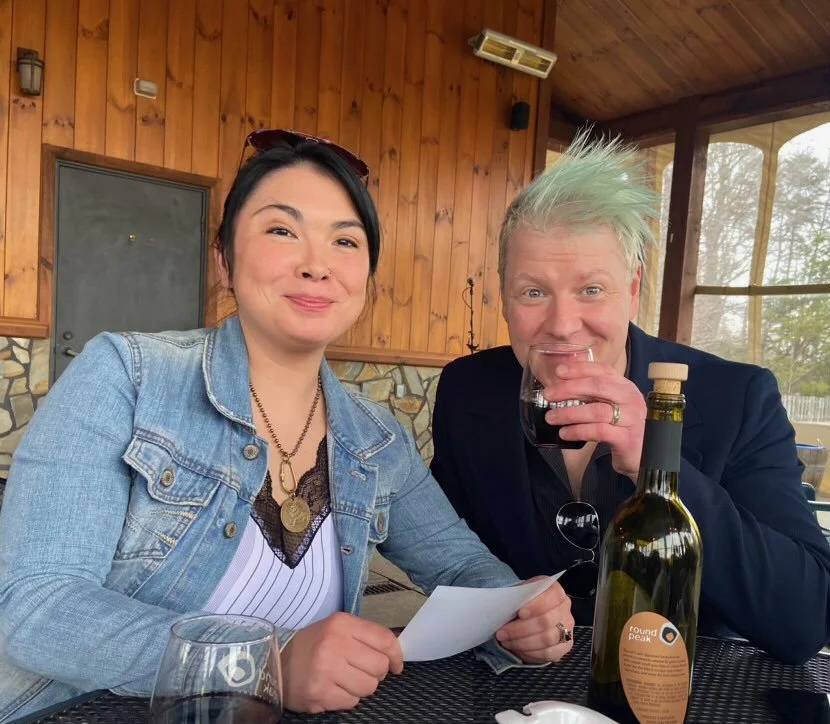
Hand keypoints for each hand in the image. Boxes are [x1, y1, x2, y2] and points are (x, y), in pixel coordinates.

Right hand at [281, 612, 402, 712]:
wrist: (276, 663)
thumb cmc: (313, 645)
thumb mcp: (338, 629)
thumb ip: (366, 636)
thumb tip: (397, 650)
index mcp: (342, 624)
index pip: (384, 639)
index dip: (396, 654)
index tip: (396, 664)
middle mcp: (334, 644)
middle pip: (379, 667)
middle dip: (375, 673)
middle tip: (360, 670)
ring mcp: (326, 670)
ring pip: (368, 687)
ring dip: (361, 687)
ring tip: (345, 680)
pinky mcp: (320, 693)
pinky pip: (352, 702)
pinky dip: (346, 698)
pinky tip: (333, 688)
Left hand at [495, 578, 574, 662]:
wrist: (527, 613)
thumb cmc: (522, 602)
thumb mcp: (518, 593)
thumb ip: (517, 597)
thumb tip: (506, 606)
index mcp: (555, 591)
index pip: (552, 596)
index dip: (536, 606)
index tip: (520, 613)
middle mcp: (565, 608)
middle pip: (546, 621)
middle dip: (521, 629)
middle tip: (502, 633)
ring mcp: (567, 628)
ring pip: (547, 639)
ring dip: (523, 643)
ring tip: (506, 641)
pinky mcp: (565, 646)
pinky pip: (549, 653)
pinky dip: (531, 653)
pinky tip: (518, 649)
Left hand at [543, 360, 646, 479]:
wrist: (646, 456)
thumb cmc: (623, 429)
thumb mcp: (612, 407)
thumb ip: (593, 396)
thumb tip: (560, 389)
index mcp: (625, 387)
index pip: (603, 371)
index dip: (580, 369)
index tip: (559, 371)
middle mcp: (631, 399)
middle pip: (598, 387)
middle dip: (570, 388)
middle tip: (549, 395)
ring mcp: (632, 419)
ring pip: (596, 410)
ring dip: (569, 413)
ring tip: (551, 417)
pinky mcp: (628, 439)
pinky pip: (599, 431)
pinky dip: (578, 431)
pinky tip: (565, 433)